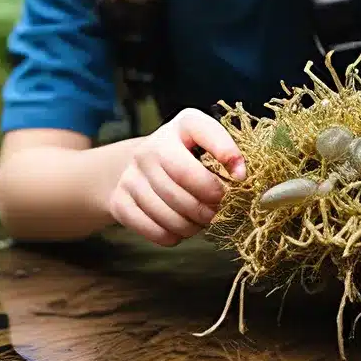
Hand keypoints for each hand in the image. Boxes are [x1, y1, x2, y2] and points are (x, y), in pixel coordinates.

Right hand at [108, 108, 245, 246]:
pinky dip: (173, 235)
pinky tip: (180, 228)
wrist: (141, 168)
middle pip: (184, 179)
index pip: (204, 132)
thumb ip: (227, 155)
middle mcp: (151, 146)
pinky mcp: (119, 202)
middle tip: (219, 210)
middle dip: (209, 203)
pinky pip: (153, 229)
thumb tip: (241, 176)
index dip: (227, 153)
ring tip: (201, 220)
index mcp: (182, 124)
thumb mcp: (208, 146)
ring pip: (169, 211)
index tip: (241, 177)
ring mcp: (131, 175)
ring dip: (193, 224)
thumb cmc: (188, 157)